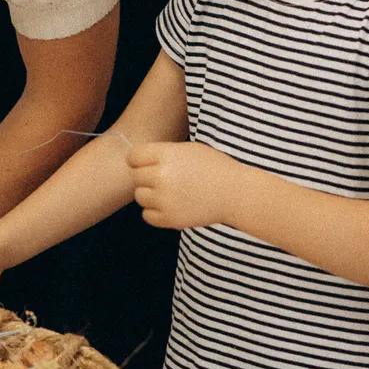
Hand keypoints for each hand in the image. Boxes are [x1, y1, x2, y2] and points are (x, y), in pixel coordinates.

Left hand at [126, 141, 244, 229]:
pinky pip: (147, 215)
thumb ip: (163, 153)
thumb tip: (138, 161)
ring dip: (150, 195)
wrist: (236, 193)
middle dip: (146, 177)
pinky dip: (155, 212)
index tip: (149, 164)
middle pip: (135, 177)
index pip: (133, 156)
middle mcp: (162, 176)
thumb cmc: (215, 168)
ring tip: (168, 192)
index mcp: (166, 155)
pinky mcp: (170, 219)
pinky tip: (170, 205)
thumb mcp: (189, 150)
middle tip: (164, 179)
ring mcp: (165, 199)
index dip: (139, 160)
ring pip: (139, 196)